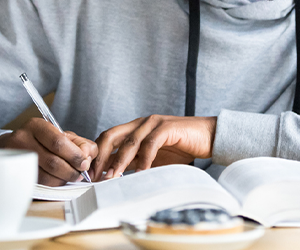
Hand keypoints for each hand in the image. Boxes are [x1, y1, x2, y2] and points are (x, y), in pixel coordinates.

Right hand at [0, 117, 97, 185]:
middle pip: (52, 161)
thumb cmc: (42, 141)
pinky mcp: (16, 174)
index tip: (85, 163)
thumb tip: (89, 155)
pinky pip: (39, 184)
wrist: (12, 147)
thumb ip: (79, 143)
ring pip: (46, 176)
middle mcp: (23, 140)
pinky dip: (53, 184)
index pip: (58, 142)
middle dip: (71, 170)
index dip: (75, 155)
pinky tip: (59, 179)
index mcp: (36, 126)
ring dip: (63, 179)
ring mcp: (17, 158)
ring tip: (71, 176)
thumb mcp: (61, 135)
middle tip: (80, 173)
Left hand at [90, 115, 216, 180]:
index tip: (90, 174)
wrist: (209, 137)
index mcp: (135, 128)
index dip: (97, 155)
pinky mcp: (167, 128)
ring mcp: (154, 123)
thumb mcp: (153, 157)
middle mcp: (141, 123)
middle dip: (101, 156)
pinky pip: (151, 144)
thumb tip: (113, 175)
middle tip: (95, 176)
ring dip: (119, 161)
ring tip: (113, 177)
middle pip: (111, 135)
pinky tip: (140, 172)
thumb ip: (135, 162)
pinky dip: (144, 159)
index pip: (108, 138)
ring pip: (129, 142)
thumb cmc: (182, 147)